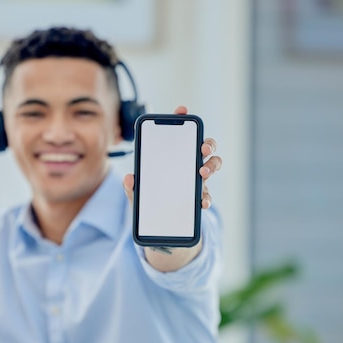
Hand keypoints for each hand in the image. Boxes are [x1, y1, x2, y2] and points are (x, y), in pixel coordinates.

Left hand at [122, 105, 222, 271]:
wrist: (163, 232)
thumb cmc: (151, 205)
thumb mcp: (138, 196)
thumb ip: (132, 188)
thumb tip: (130, 178)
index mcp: (172, 159)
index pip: (179, 135)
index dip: (182, 120)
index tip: (182, 109)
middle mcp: (188, 166)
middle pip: (203, 147)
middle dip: (206, 143)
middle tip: (201, 148)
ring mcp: (196, 182)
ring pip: (212, 166)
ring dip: (211, 166)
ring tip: (202, 173)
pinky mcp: (199, 199)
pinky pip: (207, 195)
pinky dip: (206, 198)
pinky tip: (201, 203)